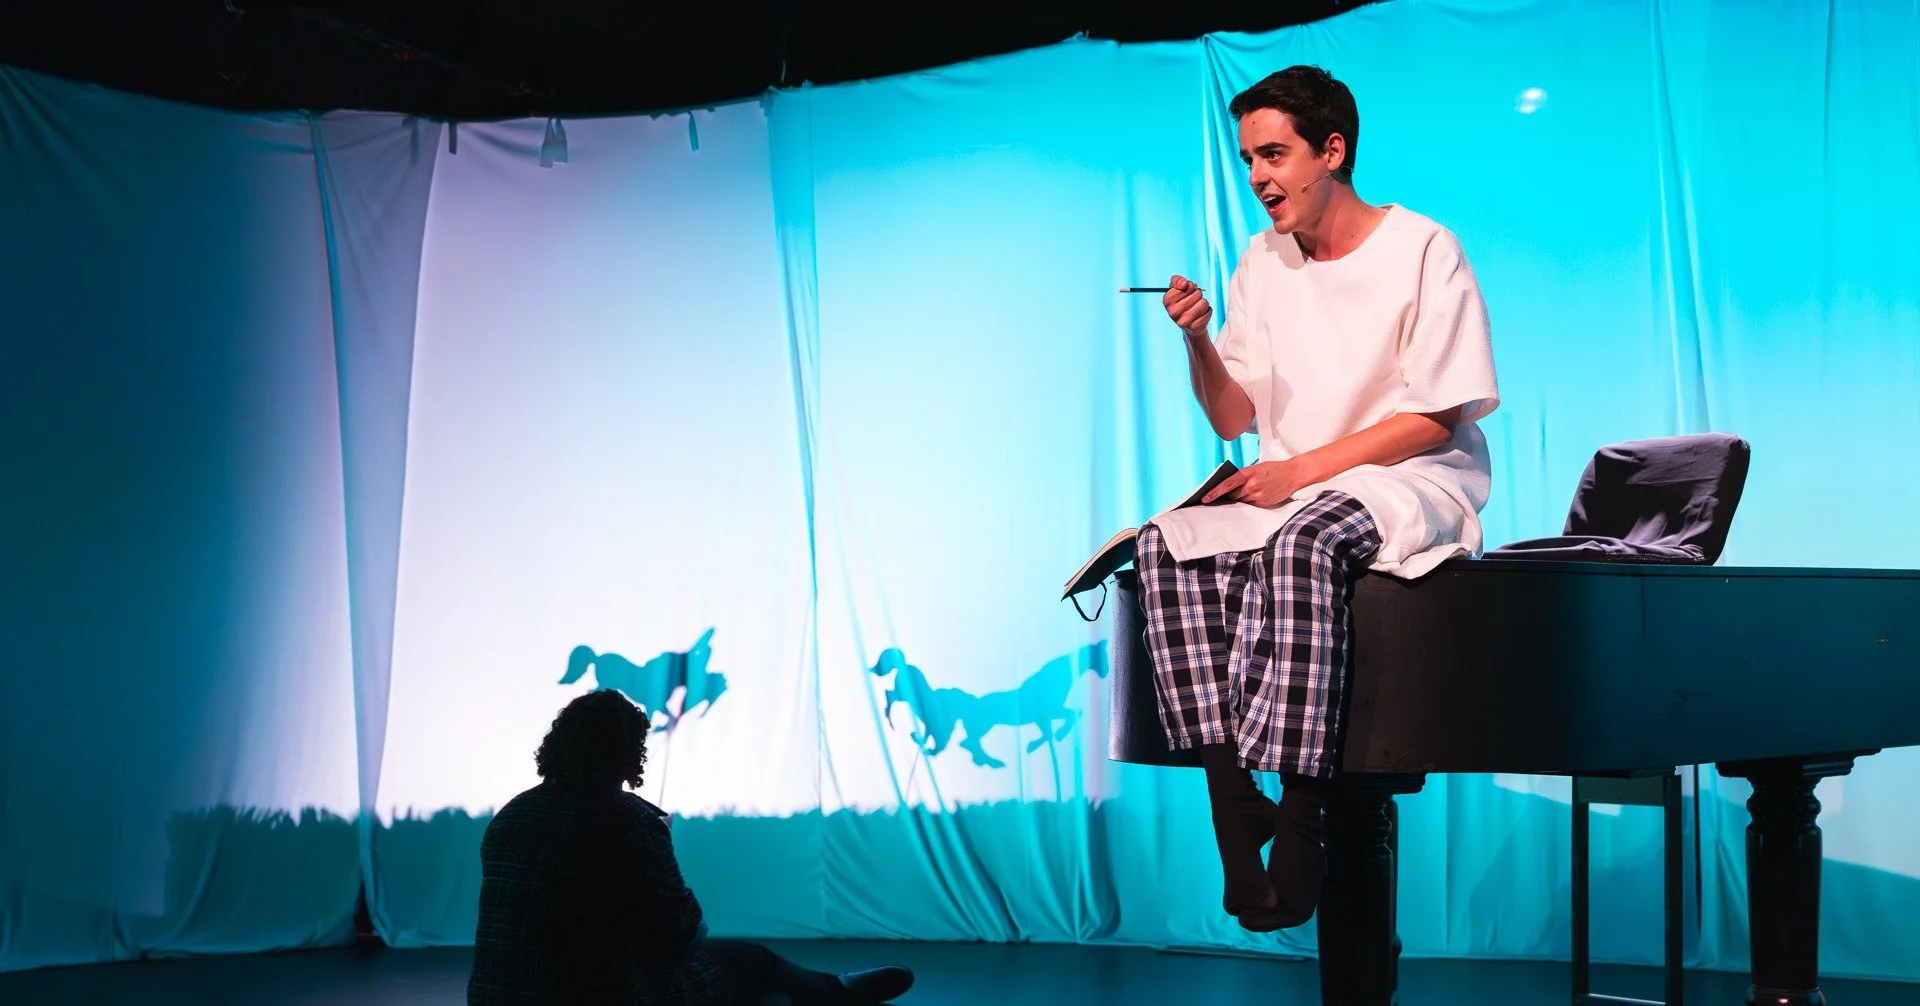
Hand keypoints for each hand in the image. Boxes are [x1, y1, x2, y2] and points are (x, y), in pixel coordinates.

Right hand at [1162, 274, 1211, 335]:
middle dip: (1198, 295)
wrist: (1188, 324)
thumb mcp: (1177, 289)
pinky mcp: (1194, 327)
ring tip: (1197, 308)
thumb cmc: (1183, 302)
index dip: (1190, 286)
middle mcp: (1173, 312)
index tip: (1186, 291)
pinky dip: (1207, 311)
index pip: (1186, 285)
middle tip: (1193, 301)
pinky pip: (1209, 311)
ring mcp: (1183, 321)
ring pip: (1204, 302)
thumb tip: (1184, 283)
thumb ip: (1177, 280)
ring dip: (1203, 303)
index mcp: (1167, 301)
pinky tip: (1200, 315)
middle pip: (1197, 293)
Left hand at [1202, 459, 1319, 508]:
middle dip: (1228, 495)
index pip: (1226, 484)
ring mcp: (1258, 496)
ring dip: (1240, 499)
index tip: (1205, 498)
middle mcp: (1251, 486)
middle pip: (1232, 495)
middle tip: (1224, 496)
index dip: (1214, 492)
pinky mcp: (1264, 503)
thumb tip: (1229, 487)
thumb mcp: (1256, 468)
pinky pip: (1251, 505)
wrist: (1293, 474)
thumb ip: (1243, 477)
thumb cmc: (1273, 469)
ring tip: (1247, 493)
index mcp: (1248, 474)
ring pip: (1241, 501)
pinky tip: (1255, 496)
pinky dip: (1250, 502)